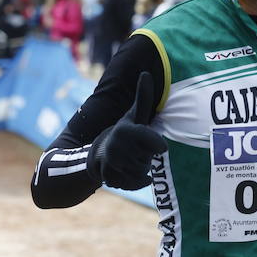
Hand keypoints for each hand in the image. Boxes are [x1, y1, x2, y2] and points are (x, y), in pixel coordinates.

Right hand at [87, 71, 167, 189]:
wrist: (97, 154)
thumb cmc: (124, 132)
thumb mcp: (134, 115)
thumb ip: (143, 96)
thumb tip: (145, 73)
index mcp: (126, 131)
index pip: (157, 145)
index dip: (158, 145)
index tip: (159, 145)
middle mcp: (118, 148)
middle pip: (150, 159)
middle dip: (146, 156)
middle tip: (135, 149)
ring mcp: (113, 164)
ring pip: (143, 172)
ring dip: (141, 168)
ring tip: (130, 159)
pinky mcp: (110, 179)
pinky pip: (135, 184)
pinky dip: (136, 181)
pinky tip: (128, 172)